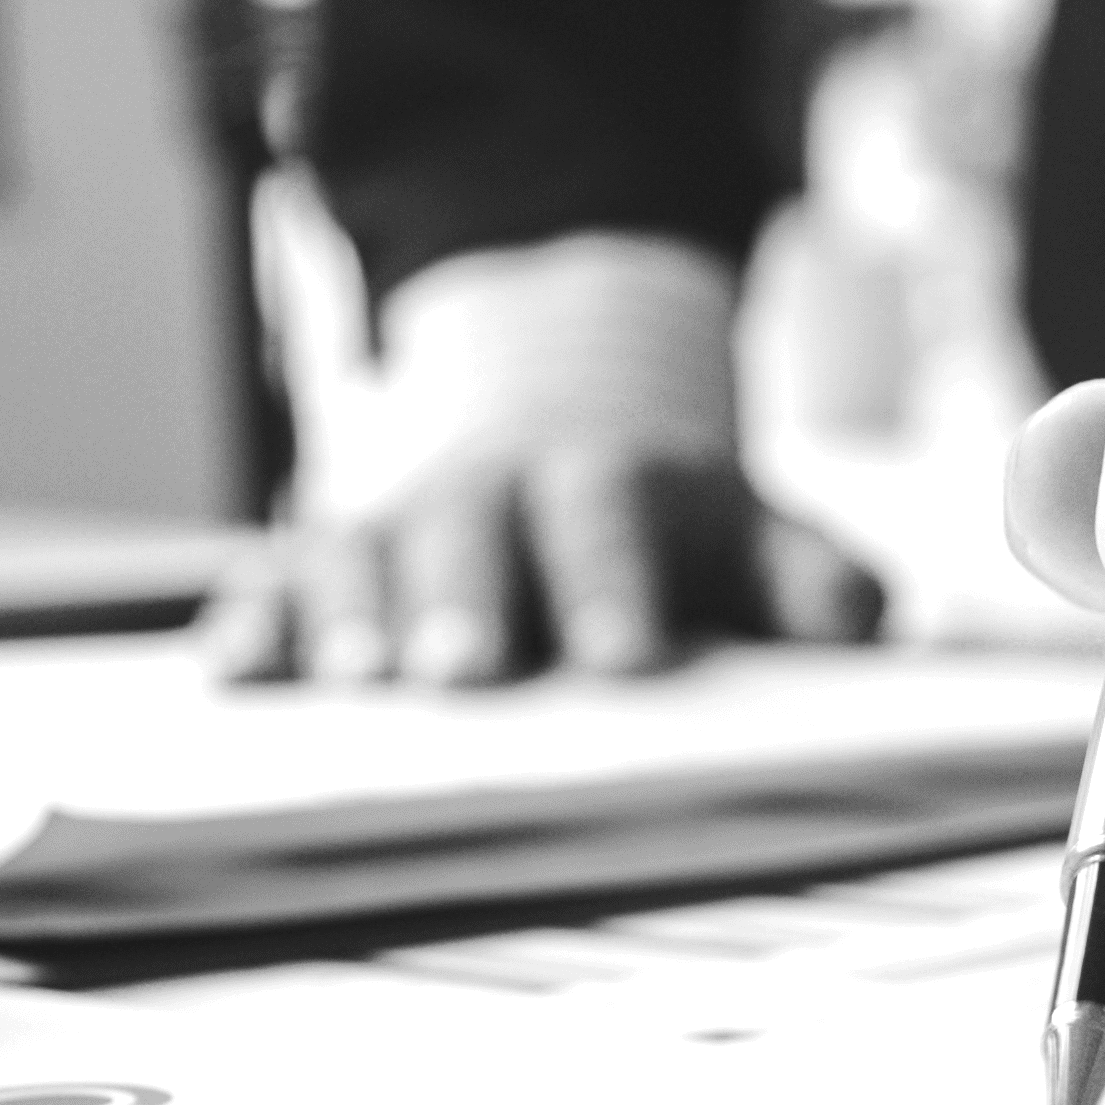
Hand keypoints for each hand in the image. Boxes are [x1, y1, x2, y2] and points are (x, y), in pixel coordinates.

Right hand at [201, 438, 880, 684]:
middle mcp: (493, 492)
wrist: (561, 424)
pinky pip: (277, 579)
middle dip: (468, 597)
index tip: (625, 657)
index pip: (611, 523)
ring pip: (363, 552)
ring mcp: (401, 522)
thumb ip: (813, 578)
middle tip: (466, 669)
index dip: (615, 584)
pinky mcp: (325, 557)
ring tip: (351, 680)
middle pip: (474, 534)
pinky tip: (236, 669)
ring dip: (353, 613)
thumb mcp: (762, 536)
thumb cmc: (673, 528)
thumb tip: (867, 619)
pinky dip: (256, 619)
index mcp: (610, 484)